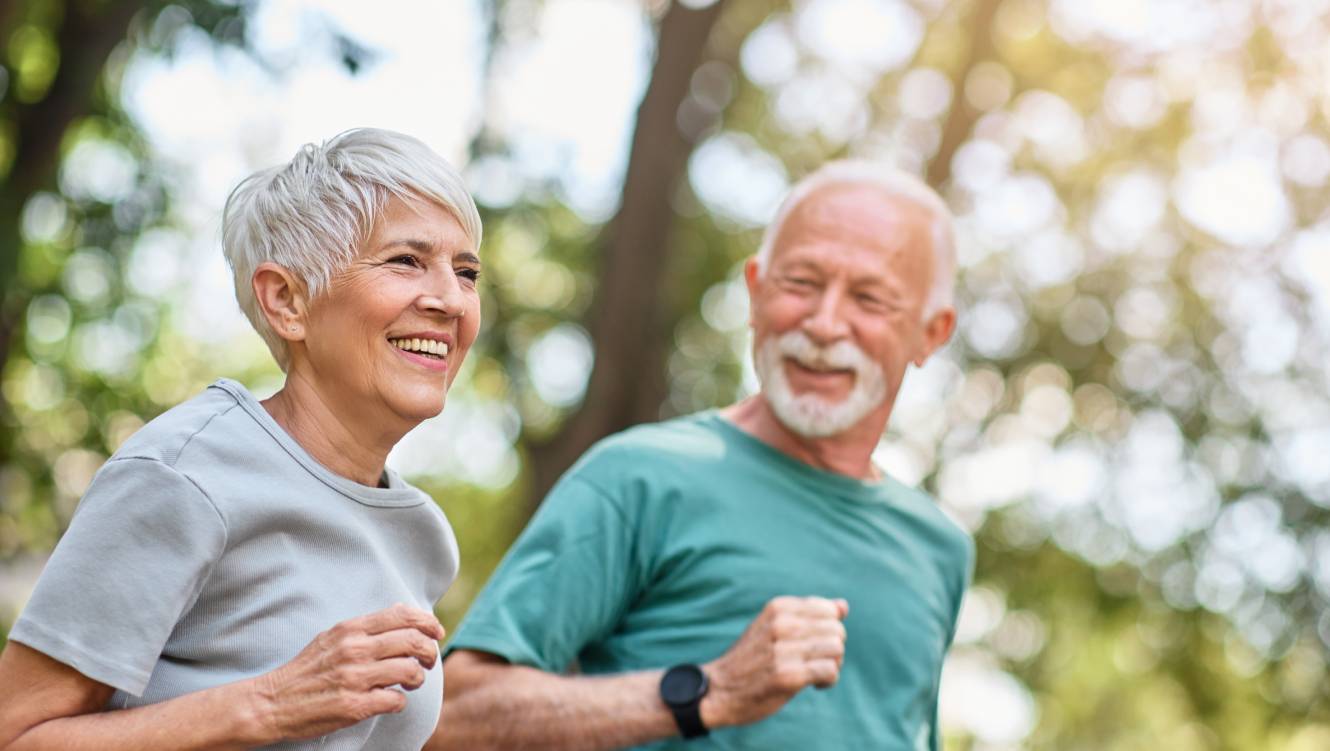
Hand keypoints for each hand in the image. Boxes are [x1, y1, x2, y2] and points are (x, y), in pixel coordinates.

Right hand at [247, 603, 444, 742]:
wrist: (271, 702)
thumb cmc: (307, 669)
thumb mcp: (333, 636)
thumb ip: (367, 626)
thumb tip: (403, 611)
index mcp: (351, 629)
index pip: (403, 615)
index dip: (428, 622)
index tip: (437, 633)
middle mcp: (354, 650)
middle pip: (413, 641)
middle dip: (430, 652)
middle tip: (427, 661)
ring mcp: (354, 678)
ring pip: (410, 671)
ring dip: (417, 678)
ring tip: (409, 683)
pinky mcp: (353, 706)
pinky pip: (395, 700)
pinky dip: (400, 701)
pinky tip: (390, 700)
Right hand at [699, 596, 848, 728]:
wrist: (719, 689)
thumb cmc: (751, 659)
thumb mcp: (775, 626)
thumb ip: (809, 615)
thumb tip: (844, 606)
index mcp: (779, 607)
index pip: (829, 610)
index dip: (829, 629)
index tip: (813, 643)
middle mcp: (781, 624)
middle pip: (837, 630)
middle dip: (833, 648)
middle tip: (815, 661)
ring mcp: (784, 650)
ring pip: (837, 649)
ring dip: (833, 665)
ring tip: (814, 673)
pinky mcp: (788, 675)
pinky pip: (830, 671)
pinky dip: (828, 680)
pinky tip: (814, 685)